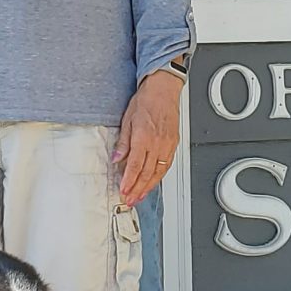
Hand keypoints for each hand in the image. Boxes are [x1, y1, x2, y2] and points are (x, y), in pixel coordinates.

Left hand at [115, 69, 181, 206]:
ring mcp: (167, 145)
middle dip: (137, 189)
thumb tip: (117, 158)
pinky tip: (152, 183)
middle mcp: (157, 143)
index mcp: (144, 137)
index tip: (124, 191)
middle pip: (147, 173)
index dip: (129, 181)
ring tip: (139, 197)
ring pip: (158, 172)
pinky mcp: (173, 144)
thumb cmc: (146, 101)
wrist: (164, 90)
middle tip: (130, 200)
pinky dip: (159, 177)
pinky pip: (166, 166)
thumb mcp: (127, 119)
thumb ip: (123, 142)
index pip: (135, 165)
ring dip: (148, 187)